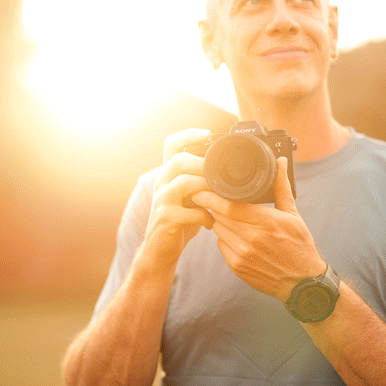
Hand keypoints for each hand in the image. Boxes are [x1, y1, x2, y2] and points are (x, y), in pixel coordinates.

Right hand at [143, 129, 214, 268]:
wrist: (159, 251)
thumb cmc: (179, 223)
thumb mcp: (189, 198)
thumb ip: (200, 184)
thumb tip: (225, 172)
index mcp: (168, 176)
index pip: (171, 145)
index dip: (188, 135)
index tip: (207, 133)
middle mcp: (161, 184)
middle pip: (179, 161)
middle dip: (204, 164)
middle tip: (221, 176)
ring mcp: (161, 201)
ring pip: (183, 182)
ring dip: (207, 187)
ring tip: (220, 197)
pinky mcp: (166, 219)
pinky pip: (190, 211)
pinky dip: (206, 216)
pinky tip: (212, 222)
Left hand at [191, 157, 324, 300]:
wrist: (302, 282)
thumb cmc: (299, 246)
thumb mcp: (293, 215)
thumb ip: (281, 187)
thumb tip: (279, 162)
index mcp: (265, 222)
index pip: (227, 205)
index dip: (211, 196)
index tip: (202, 189)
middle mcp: (250, 238)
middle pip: (219, 216)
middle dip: (217, 207)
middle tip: (219, 202)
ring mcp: (242, 254)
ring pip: (218, 230)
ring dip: (222, 223)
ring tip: (234, 220)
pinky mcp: (237, 267)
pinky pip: (221, 245)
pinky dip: (226, 239)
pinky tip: (238, 237)